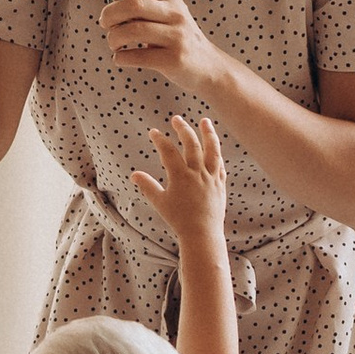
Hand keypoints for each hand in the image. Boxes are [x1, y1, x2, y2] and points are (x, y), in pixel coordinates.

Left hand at [100, 0, 225, 98]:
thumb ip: (146, 5)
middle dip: (110, 14)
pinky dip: (121, 57)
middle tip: (105, 23)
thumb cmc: (179, 38)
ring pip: (132, 31)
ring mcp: (177, 37)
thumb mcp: (169, 14)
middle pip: (134, 5)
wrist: (208, 66)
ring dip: (113, 38)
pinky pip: (137, 56)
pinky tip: (121, 57)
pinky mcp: (173, 60)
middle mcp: (176, 14)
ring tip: (114, 43)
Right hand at [134, 113, 227, 245]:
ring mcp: (211, 178)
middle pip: (191, 144)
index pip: (169, 152)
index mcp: (181, 176)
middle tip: (176, 119)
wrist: (202, 234)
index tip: (153, 132)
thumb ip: (147, 186)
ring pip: (212, 150)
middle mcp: (197, 173)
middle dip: (183, 129)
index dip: (160, 140)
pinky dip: (216, 155)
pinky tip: (213, 149)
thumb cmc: (178, 220)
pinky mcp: (220, 185)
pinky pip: (220, 165)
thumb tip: (134, 174)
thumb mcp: (159, 202)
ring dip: (208, 133)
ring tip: (205, 121)